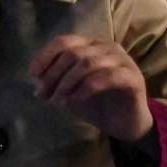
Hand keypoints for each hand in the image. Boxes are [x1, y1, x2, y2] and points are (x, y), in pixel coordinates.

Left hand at [27, 34, 151, 142]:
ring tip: (57, 101)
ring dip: (67, 82)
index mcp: (91, 45)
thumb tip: (36, 78)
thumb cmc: (96, 104)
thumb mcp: (69, 91)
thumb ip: (55, 81)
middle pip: (73, 53)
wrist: (125, 125)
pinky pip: (106, 77)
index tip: (33, 75)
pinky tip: (74, 100)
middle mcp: (107, 47)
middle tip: (43, 94)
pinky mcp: (133, 78)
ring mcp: (123, 61)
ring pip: (88, 63)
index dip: (46, 56)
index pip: (64, 42)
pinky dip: (85, 88)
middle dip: (53, 74)